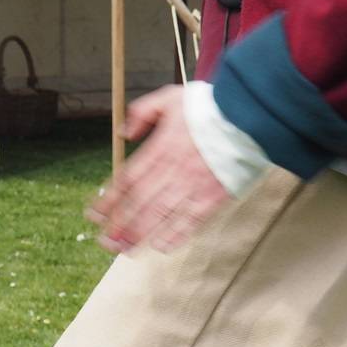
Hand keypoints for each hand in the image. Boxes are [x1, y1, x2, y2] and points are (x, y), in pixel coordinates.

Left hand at [86, 85, 230, 254]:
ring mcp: (194, 185)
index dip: (109, 199)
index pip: (127, 179)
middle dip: (120, 224)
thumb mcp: (168, 97)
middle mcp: (173, 170)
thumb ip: (142, 112)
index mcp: (160, 148)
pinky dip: (177, 235)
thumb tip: (124, 133)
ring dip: (141, 234)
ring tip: (124, 249)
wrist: (251, 115)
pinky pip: (193, 220)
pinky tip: (161, 246)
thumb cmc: (209, 106)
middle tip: (105, 240)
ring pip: (162, 215)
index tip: (95, 213)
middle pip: (140, 203)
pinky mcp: (215, 196)